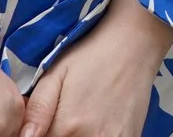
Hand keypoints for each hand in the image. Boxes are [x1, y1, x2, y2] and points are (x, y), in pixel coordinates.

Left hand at [19, 0, 172, 136]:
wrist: (135, 44)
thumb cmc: (91, 55)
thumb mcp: (55, 74)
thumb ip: (37, 109)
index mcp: (67, 127)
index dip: (39, 133)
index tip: (45, 121)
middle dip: (58, 134)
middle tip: (63, 115)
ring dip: (77, 135)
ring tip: (81, 116)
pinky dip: (96, 135)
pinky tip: (96, 121)